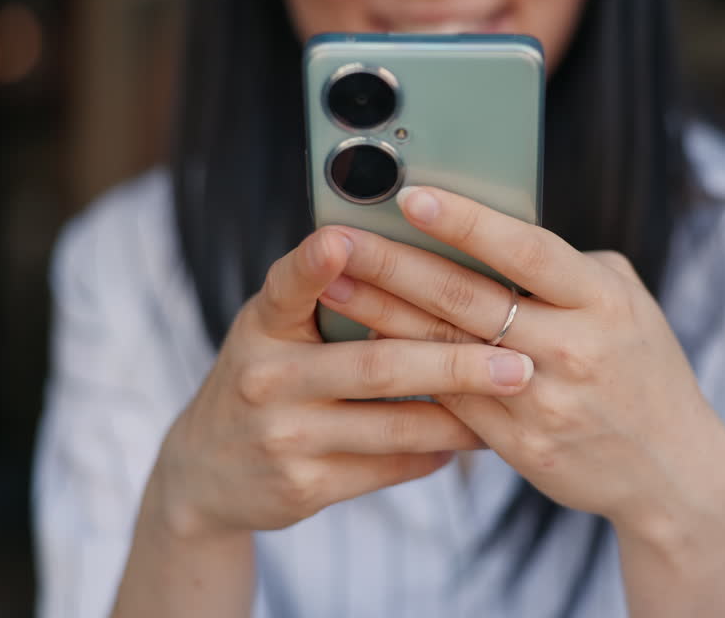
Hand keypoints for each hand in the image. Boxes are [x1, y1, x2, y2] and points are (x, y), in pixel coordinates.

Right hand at [147, 227, 536, 540]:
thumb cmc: (270, 375)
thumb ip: (326, 297)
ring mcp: (283, 436)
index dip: (312, 264)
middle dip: (455, 363)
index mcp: (264, 323)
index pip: (287, 285)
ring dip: (463, 415)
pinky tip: (474, 437)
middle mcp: (267, 378)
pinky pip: (388, 466)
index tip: (340, 239)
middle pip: (376, 365)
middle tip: (517, 362)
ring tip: (514, 397)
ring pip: (393, 425)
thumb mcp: (275, 329)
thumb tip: (423, 255)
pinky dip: (436, 451)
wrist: (207, 471)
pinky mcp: (301, 485)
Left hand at [319, 187, 724, 537]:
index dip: (465, 222)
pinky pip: (450, 399)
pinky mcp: (520, 445)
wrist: (671, 468)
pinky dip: (406, 369)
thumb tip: (490, 234)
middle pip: (467, 298)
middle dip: (394, 264)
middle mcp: (572, 349)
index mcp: (602, 300)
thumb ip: (564, 268)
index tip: (410, 195)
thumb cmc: (642, 366)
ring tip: (332, 286)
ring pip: (446, 350)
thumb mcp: (626, 302)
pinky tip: (366, 345)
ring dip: (382, 315)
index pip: (525, 250)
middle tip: (339, 237)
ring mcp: (542, 401)